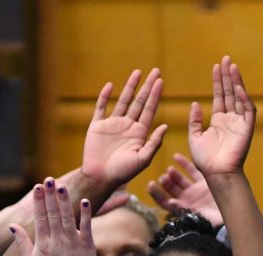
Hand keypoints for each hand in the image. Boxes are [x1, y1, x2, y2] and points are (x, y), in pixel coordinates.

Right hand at [10, 179, 94, 255]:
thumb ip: (22, 243)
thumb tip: (12, 226)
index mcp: (42, 245)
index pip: (40, 219)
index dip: (38, 202)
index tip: (37, 187)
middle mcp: (57, 242)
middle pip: (53, 214)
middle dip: (50, 196)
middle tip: (48, 180)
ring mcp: (73, 243)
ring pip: (68, 217)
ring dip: (64, 200)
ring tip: (61, 186)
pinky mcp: (87, 245)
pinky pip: (87, 226)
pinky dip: (86, 213)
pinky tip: (84, 200)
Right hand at [82, 68, 167, 187]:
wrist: (100, 178)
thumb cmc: (122, 173)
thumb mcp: (142, 160)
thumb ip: (154, 143)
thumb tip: (165, 126)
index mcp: (139, 133)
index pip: (149, 109)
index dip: (155, 95)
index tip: (160, 81)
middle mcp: (127, 126)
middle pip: (139, 102)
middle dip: (147, 86)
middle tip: (156, 71)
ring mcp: (112, 125)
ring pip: (123, 101)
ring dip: (130, 87)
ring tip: (137, 72)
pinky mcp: (97, 126)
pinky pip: (101, 108)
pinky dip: (104, 97)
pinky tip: (109, 85)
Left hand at [147, 154, 222, 226]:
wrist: (233, 217)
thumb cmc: (214, 222)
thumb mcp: (199, 221)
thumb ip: (185, 213)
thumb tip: (170, 203)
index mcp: (182, 209)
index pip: (164, 202)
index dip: (157, 194)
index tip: (151, 185)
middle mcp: (186, 199)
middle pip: (171, 189)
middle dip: (166, 182)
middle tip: (163, 177)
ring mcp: (194, 189)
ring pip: (180, 180)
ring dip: (173, 174)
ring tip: (170, 169)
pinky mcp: (204, 181)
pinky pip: (193, 170)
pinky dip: (184, 163)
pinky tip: (176, 157)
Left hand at [188, 57, 254, 178]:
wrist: (216, 174)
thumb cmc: (205, 161)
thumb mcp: (194, 138)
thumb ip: (194, 121)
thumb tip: (195, 104)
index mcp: (219, 121)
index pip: (219, 96)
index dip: (218, 82)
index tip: (216, 67)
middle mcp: (231, 119)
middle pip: (230, 93)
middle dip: (228, 76)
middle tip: (225, 59)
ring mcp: (240, 123)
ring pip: (239, 98)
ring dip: (236, 82)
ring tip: (232, 67)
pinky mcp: (247, 129)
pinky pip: (248, 111)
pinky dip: (243, 99)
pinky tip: (237, 88)